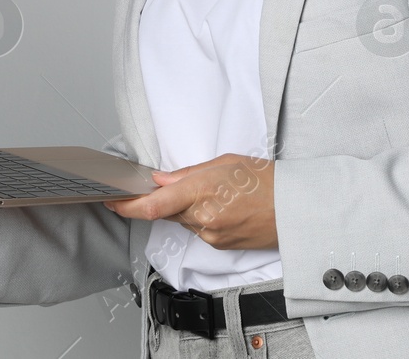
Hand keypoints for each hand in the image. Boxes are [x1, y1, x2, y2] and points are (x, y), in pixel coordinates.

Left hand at [103, 153, 276, 249]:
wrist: (295, 209)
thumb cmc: (266, 179)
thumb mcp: (226, 162)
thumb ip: (188, 173)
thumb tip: (161, 180)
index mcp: (202, 191)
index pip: (152, 205)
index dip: (127, 206)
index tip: (113, 200)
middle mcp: (203, 217)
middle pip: (166, 211)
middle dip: (166, 198)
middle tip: (187, 183)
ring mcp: (211, 235)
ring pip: (183, 220)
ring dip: (188, 207)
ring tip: (217, 192)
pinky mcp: (219, 246)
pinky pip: (198, 229)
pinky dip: (202, 217)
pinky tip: (223, 206)